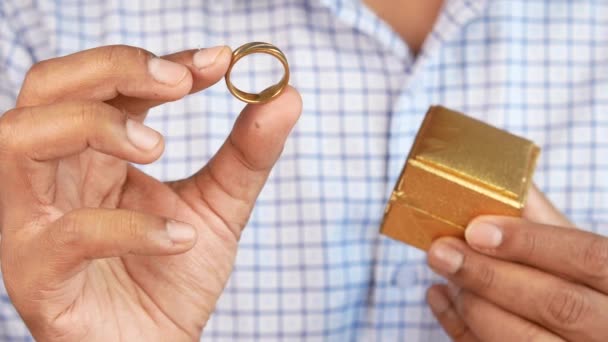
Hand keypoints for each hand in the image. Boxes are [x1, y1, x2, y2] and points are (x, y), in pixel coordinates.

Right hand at [0, 45, 301, 340]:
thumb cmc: (175, 276)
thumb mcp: (220, 205)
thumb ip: (247, 153)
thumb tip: (288, 94)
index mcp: (92, 153)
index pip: (106, 82)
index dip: (158, 60)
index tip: (222, 60)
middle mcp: (54, 177)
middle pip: (45, 87)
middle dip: (112, 70)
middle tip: (180, 82)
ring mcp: (33, 223)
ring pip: (22, 141)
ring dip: (94, 127)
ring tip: (159, 148)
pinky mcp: (36, 275)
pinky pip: (64, 235)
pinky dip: (127, 227)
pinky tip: (183, 239)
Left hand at [426, 185, 607, 341]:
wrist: (593, 329)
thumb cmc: (587, 287)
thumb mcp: (581, 255)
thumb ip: (545, 222)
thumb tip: (496, 174)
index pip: (587, 258)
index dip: (531, 242)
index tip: (477, 229)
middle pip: (556, 304)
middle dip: (489, 275)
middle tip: (441, 251)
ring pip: (526, 340)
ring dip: (474, 304)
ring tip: (444, 272)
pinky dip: (461, 330)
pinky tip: (440, 297)